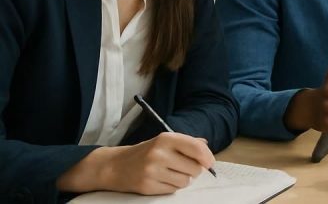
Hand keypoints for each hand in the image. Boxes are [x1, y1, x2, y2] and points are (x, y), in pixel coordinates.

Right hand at [57, 133, 213, 194]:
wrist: (116, 166)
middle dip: (194, 170)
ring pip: (185, 181)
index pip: (196, 148)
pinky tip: (162, 180)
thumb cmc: (147, 152)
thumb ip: (187, 143)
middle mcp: (159, 153)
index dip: (207, 157)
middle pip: (194, 168)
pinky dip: (172, 187)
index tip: (210, 163)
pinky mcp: (147, 186)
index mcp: (166, 139)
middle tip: (184, 167)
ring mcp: (152, 171)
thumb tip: (207, 148)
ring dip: (183, 179)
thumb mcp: (165, 141)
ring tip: (171, 173)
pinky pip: (173, 190)